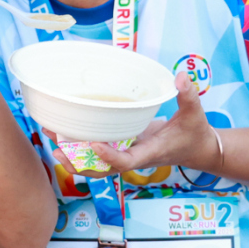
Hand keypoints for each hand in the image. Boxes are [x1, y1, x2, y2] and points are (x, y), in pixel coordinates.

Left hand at [56, 74, 221, 175]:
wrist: (197, 150)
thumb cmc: (195, 133)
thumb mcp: (194, 113)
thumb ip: (189, 95)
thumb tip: (181, 76)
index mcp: (150, 153)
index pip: (127, 161)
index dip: (110, 157)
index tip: (95, 145)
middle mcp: (134, 157)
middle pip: (101, 170)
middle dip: (78, 163)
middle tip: (56, 147)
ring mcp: (127, 155)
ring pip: (96, 165)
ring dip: (73, 156)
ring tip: (51, 139)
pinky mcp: (124, 149)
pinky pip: (99, 154)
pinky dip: (81, 148)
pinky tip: (64, 133)